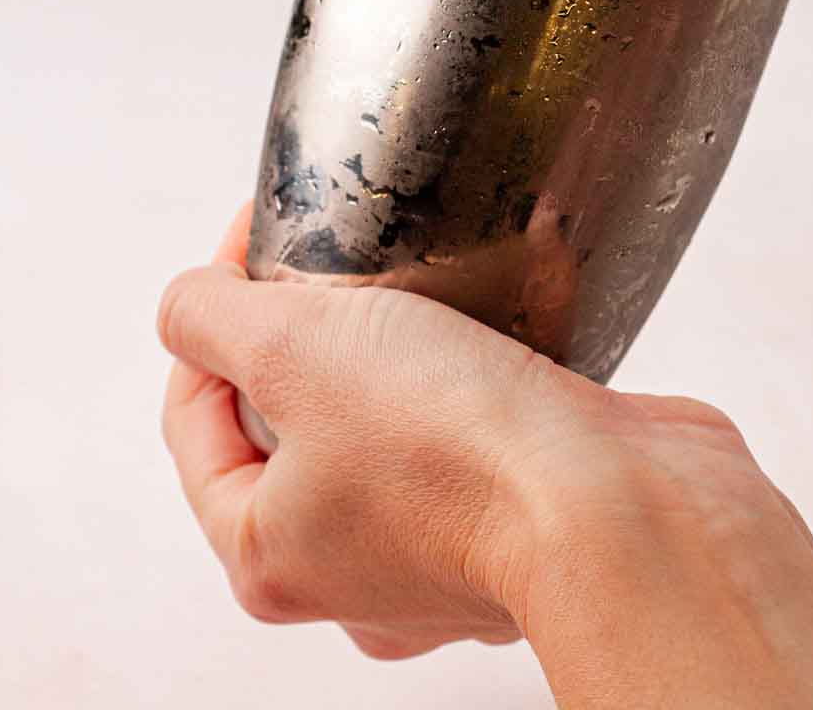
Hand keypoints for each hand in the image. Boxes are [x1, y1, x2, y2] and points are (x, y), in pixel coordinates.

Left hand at [160, 206, 812, 705]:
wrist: (624, 508)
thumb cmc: (460, 444)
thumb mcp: (298, 347)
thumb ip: (211, 317)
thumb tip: (187, 304)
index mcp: (269, 555)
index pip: (195, 422)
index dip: (213, 316)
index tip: (256, 237)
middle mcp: (349, 575)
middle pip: (288, 430)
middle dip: (304, 338)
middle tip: (335, 267)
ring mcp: (439, 556)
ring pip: (381, 433)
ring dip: (393, 360)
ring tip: (418, 294)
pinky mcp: (518, 521)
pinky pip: (470, 441)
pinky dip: (472, 386)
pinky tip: (492, 338)